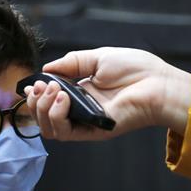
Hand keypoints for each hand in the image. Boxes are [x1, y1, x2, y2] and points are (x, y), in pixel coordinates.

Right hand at [25, 47, 190, 140]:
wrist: (159, 83)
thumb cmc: (136, 69)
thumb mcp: (96, 58)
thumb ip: (70, 63)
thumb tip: (45, 69)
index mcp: (80, 93)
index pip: (48, 102)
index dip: (36, 95)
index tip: (32, 84)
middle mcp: (80, 110)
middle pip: (44, 118)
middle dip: (35, 102)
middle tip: (43, 86)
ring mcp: (86, 122)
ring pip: (50, 129)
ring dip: (43, 109)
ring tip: (54, 91)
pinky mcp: (94, 132)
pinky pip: (65, 132)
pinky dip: (57, 115)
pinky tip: (63, 98)